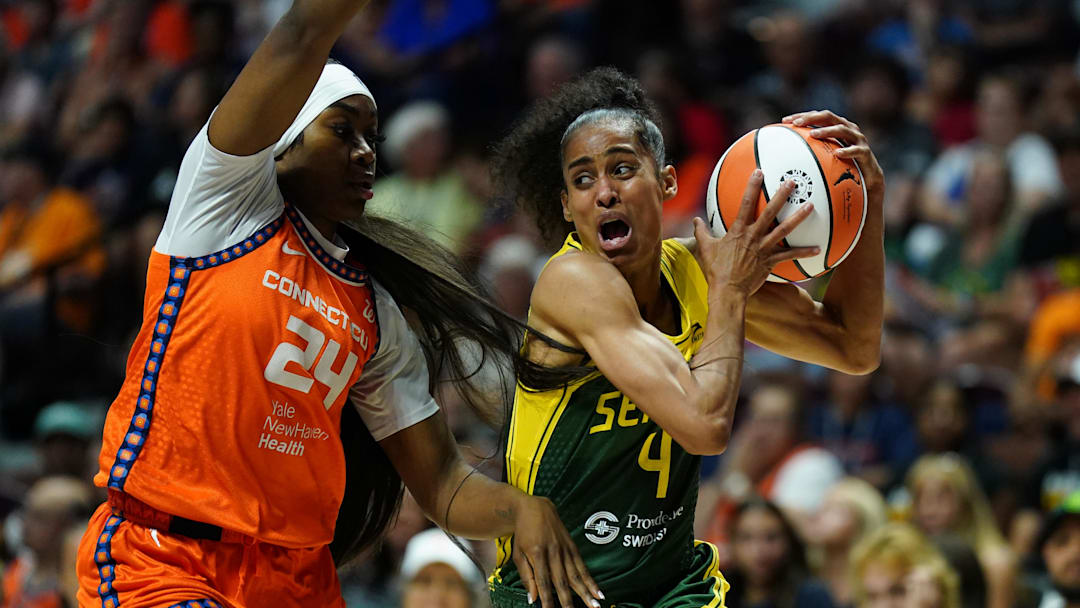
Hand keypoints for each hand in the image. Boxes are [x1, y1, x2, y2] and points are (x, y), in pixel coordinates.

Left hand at [510, 494, 603, 606]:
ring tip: (595, 605)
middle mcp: (553, 551)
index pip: (543, 581)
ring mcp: (564, 548)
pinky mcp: (572, 545)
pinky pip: (582, 565)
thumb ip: (526, 576)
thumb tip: (532, 598)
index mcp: (537, 553)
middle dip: (569, 599)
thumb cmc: (523, 532)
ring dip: (585, 591)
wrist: (534, 507)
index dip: (547, 598)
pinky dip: (590, 578)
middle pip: (562, 580)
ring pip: (576, 574)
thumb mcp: (519, 553)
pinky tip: (597, 590)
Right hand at [692, 170, 817, 296]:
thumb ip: (701, 231)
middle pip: (770, 212)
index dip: (752, 186)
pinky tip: (818, 248)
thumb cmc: (716, 269)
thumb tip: (694, 220)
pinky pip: (790, 255)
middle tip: (792, 183)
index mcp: (738, 231)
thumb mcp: (705, 248)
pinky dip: (804, 251)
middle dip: (781, 195)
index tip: (759, 172)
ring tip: (810, 206)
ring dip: (798, 217)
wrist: (728, 290)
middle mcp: (753, 236)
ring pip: (784, 229)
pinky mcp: (771, 262)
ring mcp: (764, 248)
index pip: (746, 203)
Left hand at [782, 110, 884, 209]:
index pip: (818, 116)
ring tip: (813, 134)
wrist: (868, 184)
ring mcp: (859, 141)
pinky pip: (858, 151)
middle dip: (813, 118)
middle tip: (798, 123)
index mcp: (837, 127)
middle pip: (830, 117)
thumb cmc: (842, 170)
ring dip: (827, 130)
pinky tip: (837, 154)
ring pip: (843, 129)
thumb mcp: (825, 160)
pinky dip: (847, 151)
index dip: (803, 115)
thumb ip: (810, 153)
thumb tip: (782, 157)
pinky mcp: (867, 154)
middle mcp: (849, 130)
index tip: (785, 120)